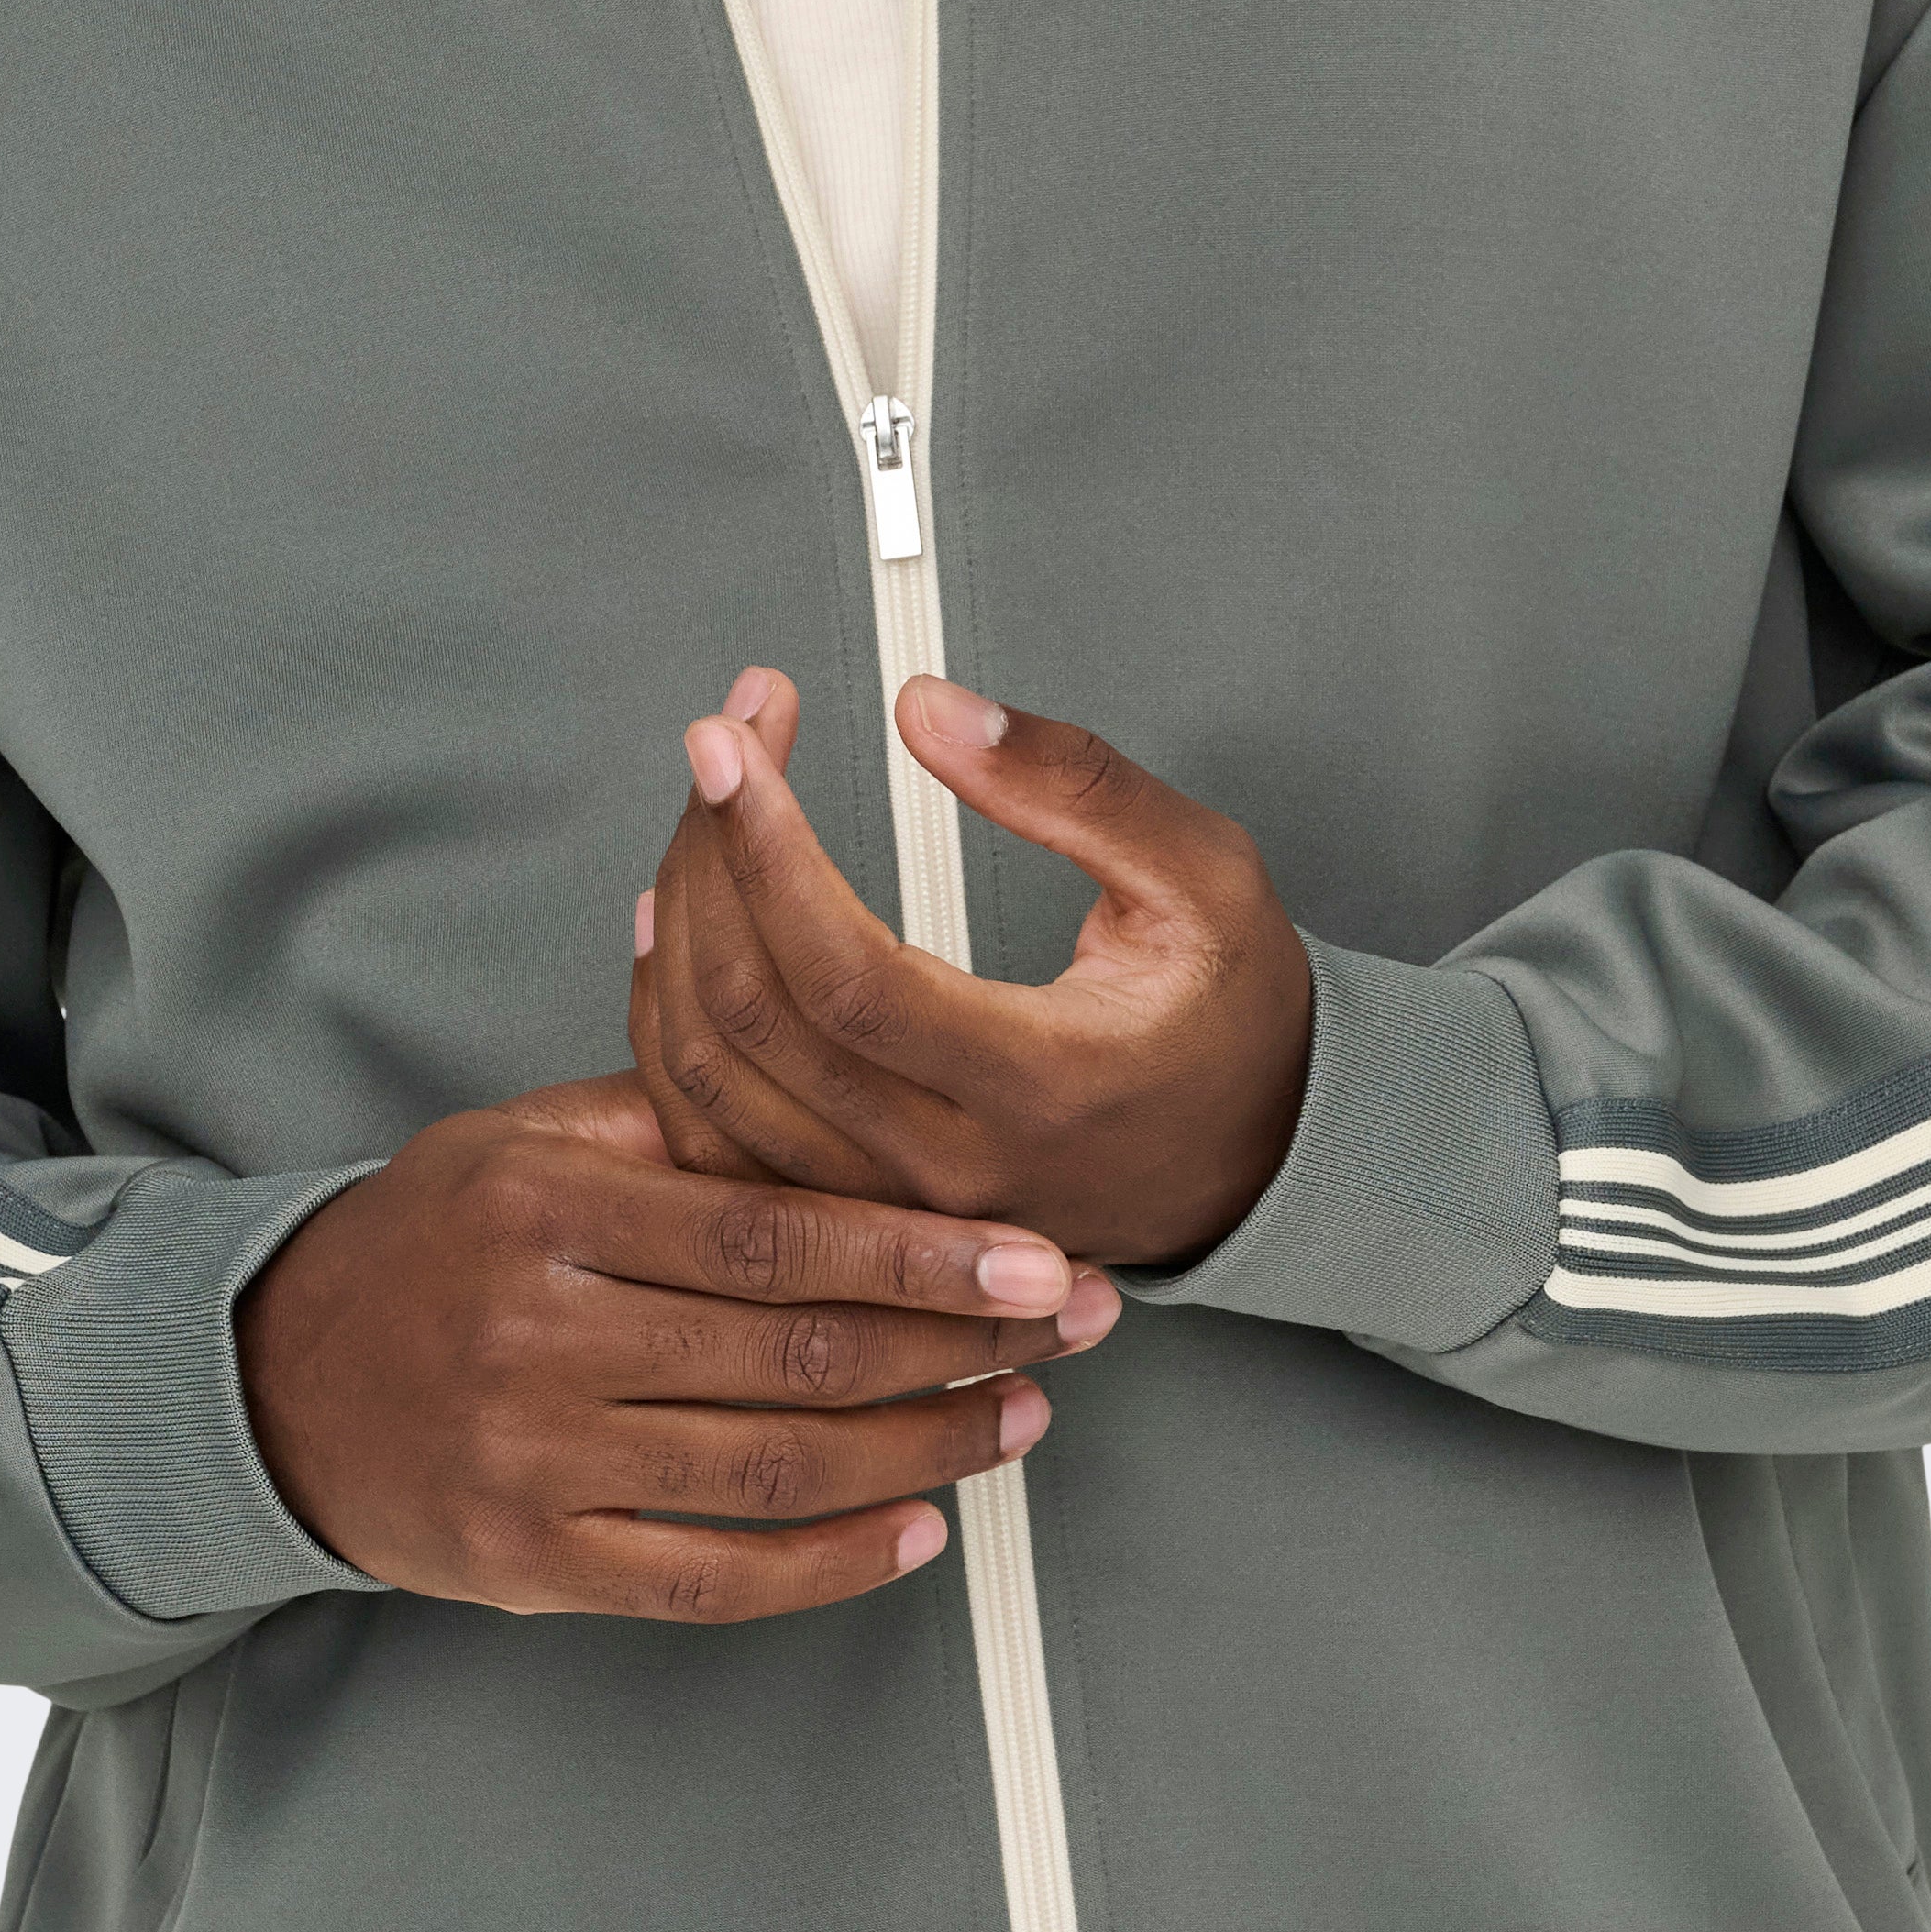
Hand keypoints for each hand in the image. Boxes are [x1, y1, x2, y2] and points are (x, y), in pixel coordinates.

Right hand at [234, 1070, 1117, 1619]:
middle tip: (1071, 1325)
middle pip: (790, 1352)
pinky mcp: (531, 1564)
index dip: (917, 1252)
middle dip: (957, 1343)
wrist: (276, 1380)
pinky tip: (917, 1528)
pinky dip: (830, 1564)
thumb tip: (837, 1086)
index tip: (1032, 1252)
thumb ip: (674, 1121)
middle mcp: (536, 1338)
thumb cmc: (435, 1241)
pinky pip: (710, 1579)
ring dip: (922, 1447)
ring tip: (1019, 1416)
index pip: (768, 1233)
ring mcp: (533, 1463)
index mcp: (544, 1210)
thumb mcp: (525, 1142)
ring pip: (771, 1468)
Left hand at [628, 669, 1313, 1268]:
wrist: (1257, 1161)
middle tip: (724, 744)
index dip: (765, 848)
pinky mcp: (854, 1222)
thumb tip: (926, 709)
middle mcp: (950, 1171)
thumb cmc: (1233, 1017)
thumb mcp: (1203, 873)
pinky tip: (678, 930)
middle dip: (712, 855)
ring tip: (704, 816)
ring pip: (713, 1085)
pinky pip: (713, 1136)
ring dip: (680, 932)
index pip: (846, 977)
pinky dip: (673, 1027)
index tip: (730, 740)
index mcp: (1042, 1086)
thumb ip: (1071, 784)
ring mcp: (890, 1213)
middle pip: (757, 1021)